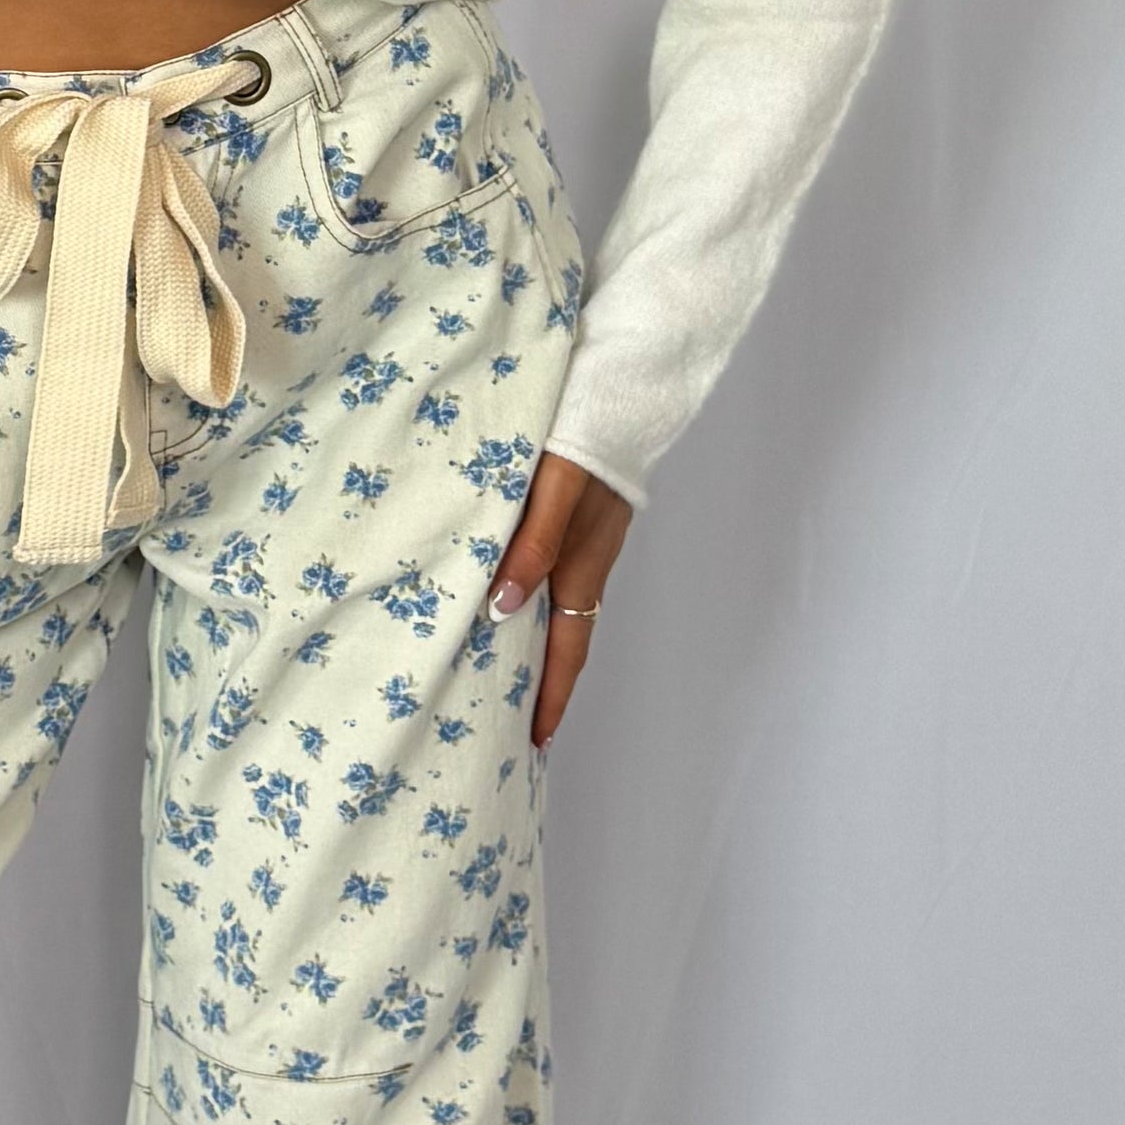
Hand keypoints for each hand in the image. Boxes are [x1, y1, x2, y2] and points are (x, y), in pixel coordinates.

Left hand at [486, 451, 632, 752]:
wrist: (622, 383)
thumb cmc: (583, 434)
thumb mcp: (554, 490)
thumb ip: (531, 545)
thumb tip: (502, 608)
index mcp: (582, 563)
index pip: (566, 648)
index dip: (551, 696)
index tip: (535, 742)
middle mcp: (588, 559)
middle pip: (566, 636)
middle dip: (544, 681)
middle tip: (515, 722)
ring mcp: (588, 538)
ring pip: (561, 606)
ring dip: (539, 642)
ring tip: (507, 672)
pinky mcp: (581, 515)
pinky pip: (557, 574)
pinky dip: (537, 600)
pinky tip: (513, 597)